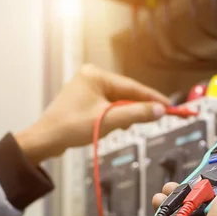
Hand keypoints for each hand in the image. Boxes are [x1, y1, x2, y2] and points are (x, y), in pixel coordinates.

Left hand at [15, 65, 168, 163]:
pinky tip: (111, 126)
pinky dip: (114, 116)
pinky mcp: (84, 99)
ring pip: (117, 101)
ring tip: (120, 128)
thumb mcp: (108, 121)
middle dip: (136, 108)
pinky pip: (107, 105)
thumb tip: (161, 110)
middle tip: (155, 119)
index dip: (153, 98)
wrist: (45, 140)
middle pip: (125, 93)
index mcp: (96, 75)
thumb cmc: (72, 128)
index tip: (171, 106)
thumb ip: (136, 114)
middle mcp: (91, 76)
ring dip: (123, 115)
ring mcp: (87, 87)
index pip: (132, 86)